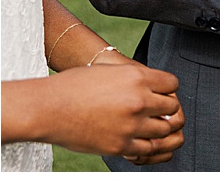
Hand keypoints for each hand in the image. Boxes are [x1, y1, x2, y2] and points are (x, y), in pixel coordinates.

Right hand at [7, 64, 183, 162]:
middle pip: (172, 108)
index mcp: (137, 77)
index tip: (160, 94)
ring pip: (165, 130)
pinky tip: (140, 140)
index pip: (173, 84)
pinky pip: (148, 149)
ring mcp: (131, 125)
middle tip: (157, 112)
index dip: (167, 89)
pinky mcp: (120, 145)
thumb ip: (134, 77)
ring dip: (160, 128)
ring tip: (150, 126)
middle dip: (166, 109)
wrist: (45, 108)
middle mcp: (138, 100)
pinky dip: (148, 145)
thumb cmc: (72, 87)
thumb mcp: (109, 70)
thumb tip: (152, 85)